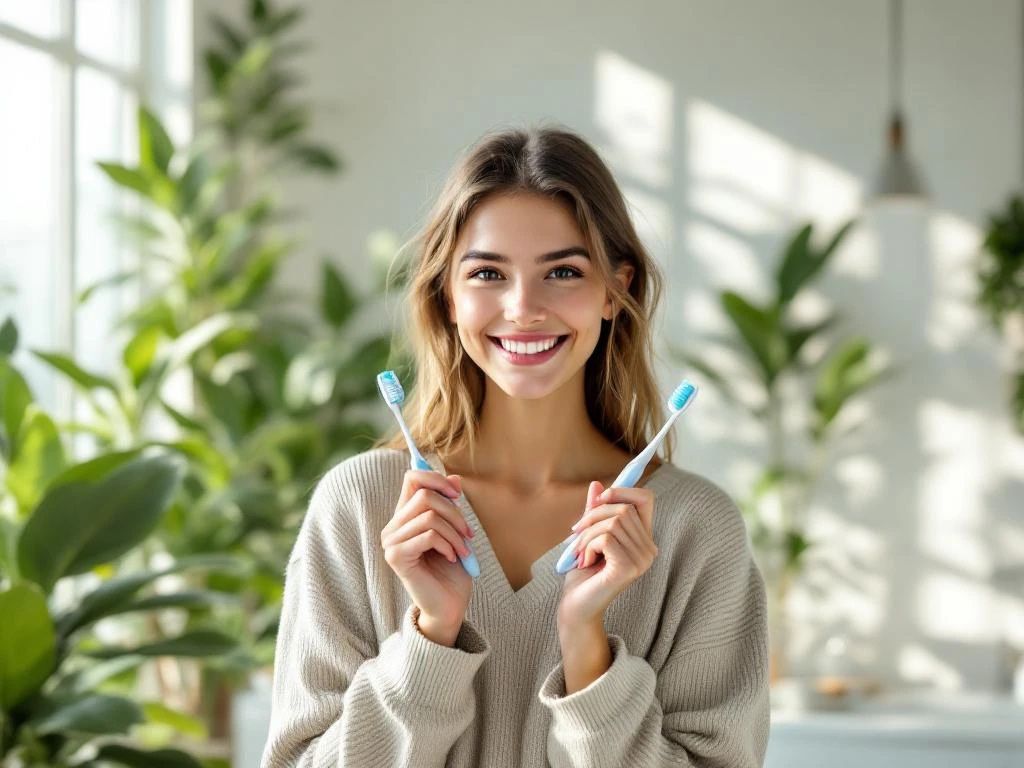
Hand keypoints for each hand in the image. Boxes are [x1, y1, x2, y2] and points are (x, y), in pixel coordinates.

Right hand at [380, 471, 474, 639]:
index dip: (435, 479)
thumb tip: (455, 479)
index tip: (457, 495)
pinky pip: (429, 536)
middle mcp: (393, 526)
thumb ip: (450, 505)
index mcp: (405, 516)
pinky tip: (451, 558)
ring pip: (429, 516)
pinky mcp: (396, 557)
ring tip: (463, 550)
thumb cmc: (452, 569)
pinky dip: (448, 545)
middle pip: (424, 495)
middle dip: (455, 512)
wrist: (449, 604)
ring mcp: (391, 542)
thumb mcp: (455, 531)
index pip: (412, 478)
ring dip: (455, 533)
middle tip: (468, 534)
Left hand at [557, 480, 657, 629]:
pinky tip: (584, 561)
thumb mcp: (588, 536)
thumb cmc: (583, 573)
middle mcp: (648, 549)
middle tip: (576, 534)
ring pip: (612, 522)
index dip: (622, 491)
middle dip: (592, 516)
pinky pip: (606, 538)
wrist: (576, 606)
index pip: (646, 499)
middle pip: (623, 508)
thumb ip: (595, 512)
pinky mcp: (628, 568)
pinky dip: (587, 545)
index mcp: (643, 538)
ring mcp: (641, 560)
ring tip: (580, 552)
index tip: (599, 500)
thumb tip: (597, 485)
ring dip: (587, 534)